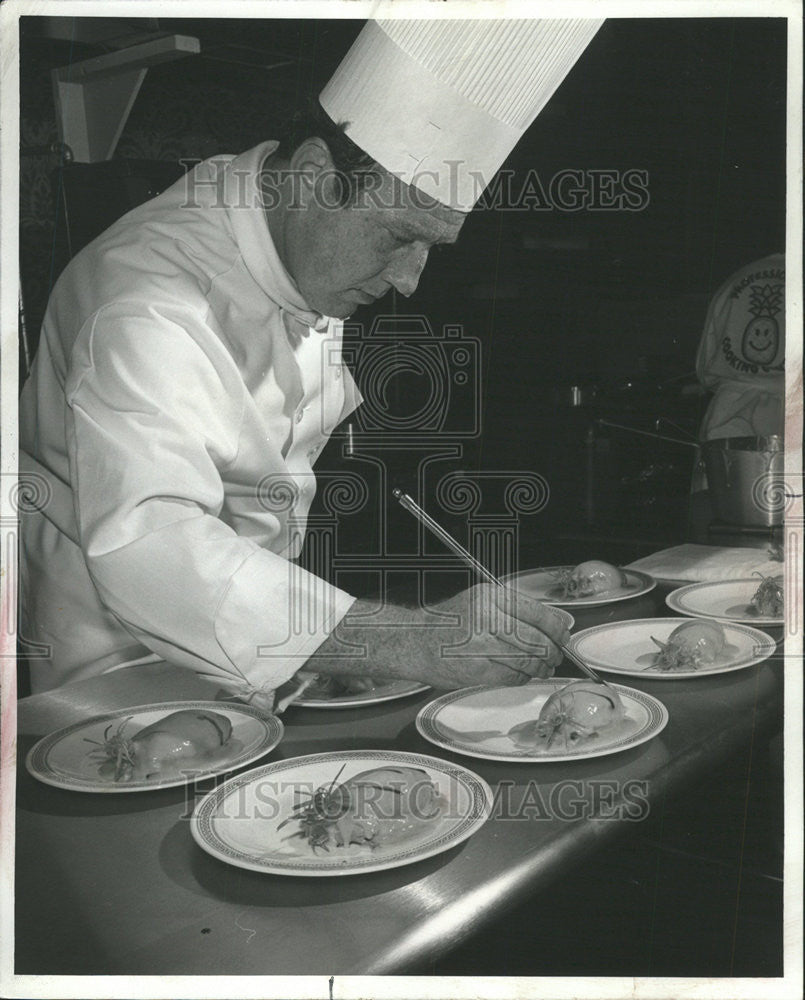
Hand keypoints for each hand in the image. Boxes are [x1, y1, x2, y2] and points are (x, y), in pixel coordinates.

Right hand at [309, 584, 568, 690]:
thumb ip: (519, 609)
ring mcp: (482, 647)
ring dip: (541, 667)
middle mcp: (488, 620)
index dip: (560, 628)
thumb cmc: (450, 620)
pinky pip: (513, 678)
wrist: (415, 641)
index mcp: (493, 598)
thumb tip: (560, 624)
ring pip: (529, 663)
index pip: (542, 615)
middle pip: (539, 642)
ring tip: (542, 666)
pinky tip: (520, 673)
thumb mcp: (483, 600)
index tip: (565, 634)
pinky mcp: (477, 672)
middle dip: (554, 652)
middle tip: (557, 654)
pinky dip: (523, 678)